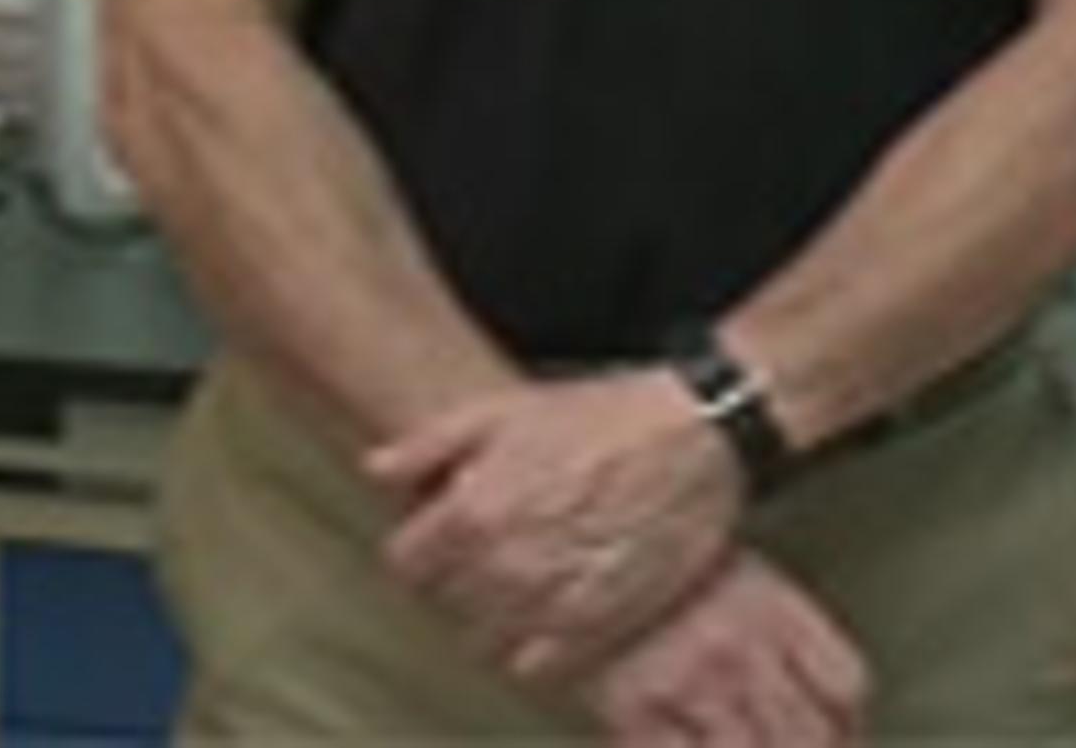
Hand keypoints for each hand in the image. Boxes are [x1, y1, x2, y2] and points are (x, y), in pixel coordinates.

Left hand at [367, 370, 746, 680]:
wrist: (700, 434)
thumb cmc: (608, 415)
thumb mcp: (508, 408)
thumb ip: (429, 444)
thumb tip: (375, 470)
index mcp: (472, 514)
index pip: (405, 563)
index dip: (424, 545)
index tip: (448, 533)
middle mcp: (504, 567)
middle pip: (444, 602)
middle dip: (460, 575)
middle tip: (497, 545)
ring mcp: (550, 603)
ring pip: (483, 640)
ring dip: (495, 613)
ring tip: (527, 577)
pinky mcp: (596, 627)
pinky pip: (534, 666)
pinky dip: (535, 646)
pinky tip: (554, 608)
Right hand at [589, 552, 870, 747]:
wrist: (583, 543)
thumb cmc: (664, 560)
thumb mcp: (742, 573)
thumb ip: (783, 629)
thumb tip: (819, 692)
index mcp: (774, 607)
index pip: (844, 682)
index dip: (850, 723)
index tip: (844, 736)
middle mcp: (741, 648)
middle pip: (807, 732)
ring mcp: (690, 681)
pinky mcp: (634, 708)